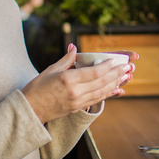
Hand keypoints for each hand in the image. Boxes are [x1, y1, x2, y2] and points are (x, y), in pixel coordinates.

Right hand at [22, 44, 136, 122]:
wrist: (30, 111)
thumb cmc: (37, 88)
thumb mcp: (50, 70)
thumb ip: (66, 59)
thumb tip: (74, 47)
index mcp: (68, 80)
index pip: (93, 73)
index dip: (106, 67)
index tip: (114, 61)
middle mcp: (75, 92)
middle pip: (101, 82)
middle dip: (116, 74)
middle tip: (128, 67)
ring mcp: (77, 102)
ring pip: (102, 92)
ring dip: (116, 84)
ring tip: (127, 77)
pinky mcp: (77, 108)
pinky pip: (96, 100)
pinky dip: (108, 94)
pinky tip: (117, 90)